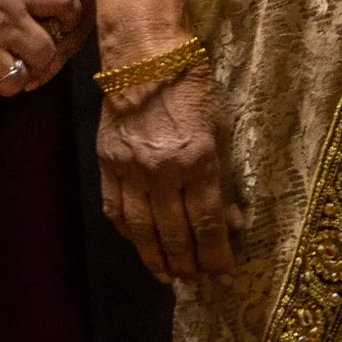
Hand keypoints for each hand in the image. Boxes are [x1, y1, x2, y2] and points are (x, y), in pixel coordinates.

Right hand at [96, 63, 241, 290]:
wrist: (145, 57)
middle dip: (189, 265)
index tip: (224, 277)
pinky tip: (138, 244)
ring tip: (167, 277)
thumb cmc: (192, 89)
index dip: (217, 257)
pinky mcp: (107, 163)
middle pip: (175, 234)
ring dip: (155, 259)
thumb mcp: (220, 131)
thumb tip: (234, 222)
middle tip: (196, 284)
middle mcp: (163, 170)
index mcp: (197, 160)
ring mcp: (130, 169)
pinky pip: (115, 209)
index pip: (208, 224)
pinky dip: (127, 232)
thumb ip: (224, 179)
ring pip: (142, 230)